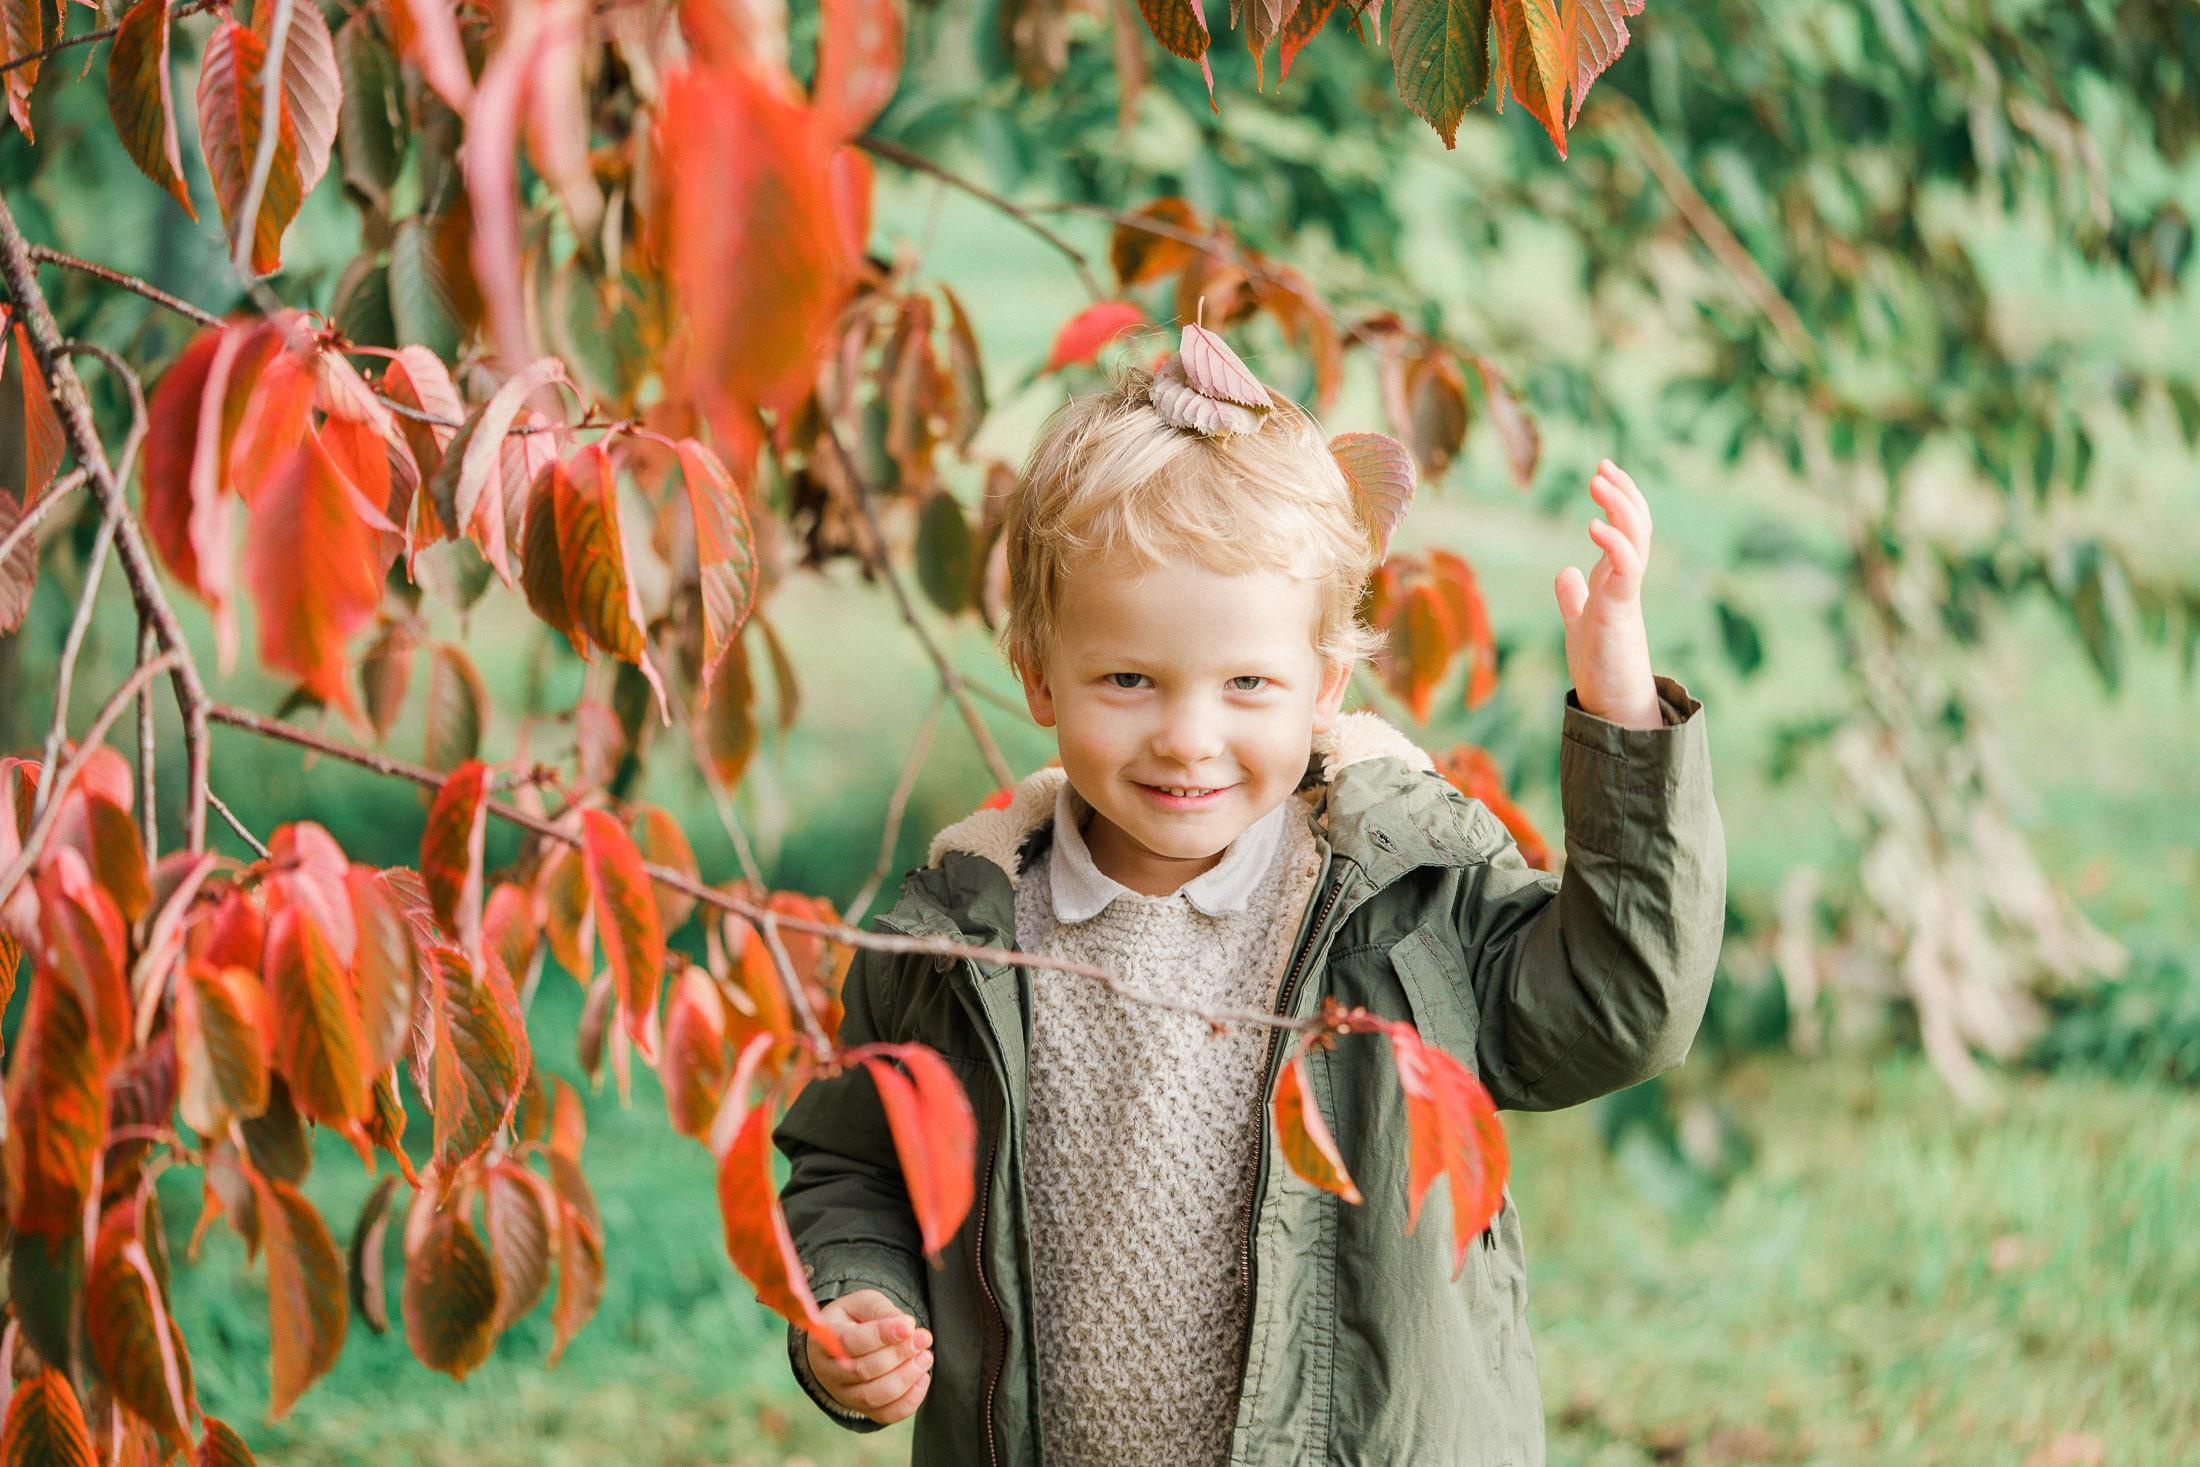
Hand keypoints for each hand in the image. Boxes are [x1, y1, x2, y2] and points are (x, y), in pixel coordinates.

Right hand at [807, 1288, 933, 1424]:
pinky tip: (923, 1378)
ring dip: (906, 1378)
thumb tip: (906, 1326)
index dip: (881, 1335)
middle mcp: (828, 1372)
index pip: (850, 1342)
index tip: (909, 1327)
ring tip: (926, 1357)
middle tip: (924, 1338)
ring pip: (873, 1396)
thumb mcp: (863, 1304)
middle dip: (898, 1355)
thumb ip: (881, 1311)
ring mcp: (843, 1395)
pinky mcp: (861, 1409)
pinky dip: (908, 1401)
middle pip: (862, 1371)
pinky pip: (885, 1415)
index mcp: (824, 1340)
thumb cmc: (855, 1319)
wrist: (842, 1343)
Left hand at [1554, 459, 1661, 729]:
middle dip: (1622, 492)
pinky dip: (1614, 544)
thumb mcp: (1579, 624)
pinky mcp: (1621, 613)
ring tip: (1599, 481)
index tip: (1602, 470)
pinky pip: (1627, 570)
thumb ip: (1574, 598)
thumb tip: (1564, 572)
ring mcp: (1625, 595)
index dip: (1619, 497)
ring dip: (1620, 507)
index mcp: (1616, 580)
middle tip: (1602, 464)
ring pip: (1637, 539)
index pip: (1626, 527)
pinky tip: (1594, 525)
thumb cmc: (1600, 668)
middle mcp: (1625, 582)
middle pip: (1637, 524)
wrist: (1612, 708)